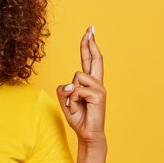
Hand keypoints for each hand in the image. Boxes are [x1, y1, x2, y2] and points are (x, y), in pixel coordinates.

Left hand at [56, 26, 106, 145]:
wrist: (87, 134)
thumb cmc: (78, 116)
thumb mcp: (65, 99)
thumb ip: (64, 88)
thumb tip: (69, 85)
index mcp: (89, 82)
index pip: (88, 60)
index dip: (88, 46)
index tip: (89, 32)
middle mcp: (96, 83)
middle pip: (95, 58)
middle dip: (90, 43)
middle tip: (90, 28)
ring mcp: (99, 88)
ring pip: (76, 76)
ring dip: (70, 93)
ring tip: (75, 105)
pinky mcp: (99, 95)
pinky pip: (76, 89)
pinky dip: (72, 100)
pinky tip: (78, 108)